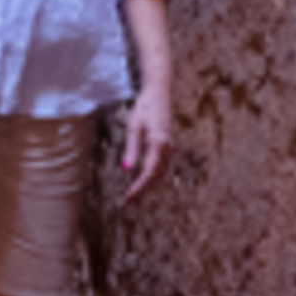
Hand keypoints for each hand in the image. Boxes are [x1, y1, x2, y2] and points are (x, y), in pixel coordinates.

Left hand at [116, 74, 173, 200]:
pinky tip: (145, 180)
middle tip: (128, 201)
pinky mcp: (168, 146)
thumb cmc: (145, 108)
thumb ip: (131, 149)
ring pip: (161, 173)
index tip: (129, 198)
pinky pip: (163, 167)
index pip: (148, 172)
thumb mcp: (134, 127)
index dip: (139, 187)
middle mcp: (167, 148)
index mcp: (159, 144)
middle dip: (143, 190)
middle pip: (156, 177)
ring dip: (149, 185)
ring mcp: (170, 147)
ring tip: (134, 194)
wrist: (160, 94)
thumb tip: (125, 169)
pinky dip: (154, 176)